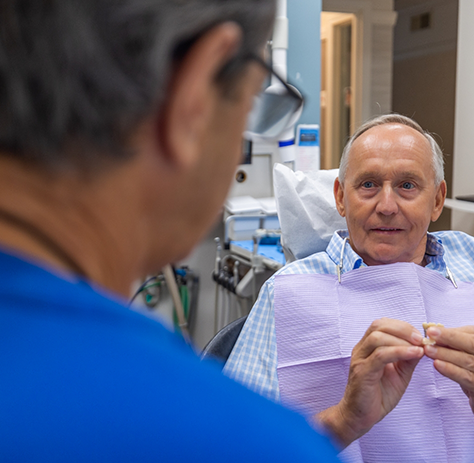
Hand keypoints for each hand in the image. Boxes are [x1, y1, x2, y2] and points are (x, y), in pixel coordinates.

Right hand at [316, 318, 423, 448]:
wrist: (361, 416)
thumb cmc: (378, 394)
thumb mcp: (399, 373)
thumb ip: (407, 359)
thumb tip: (422, 345)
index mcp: (367, 347)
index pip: (381, 325)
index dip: (402, 326)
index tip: (420, 335)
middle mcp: (361, 349)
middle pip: (378, 326)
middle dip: (402, 329)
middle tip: (421, 338)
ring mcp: (360, 360)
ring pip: (377, 338)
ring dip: (401, 339)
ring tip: (419, 347)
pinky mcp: (363, 372)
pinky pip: (380, 356)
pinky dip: (399, 352)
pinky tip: (414, 354)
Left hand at [424, 325, 473, 412]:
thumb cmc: (470, 358)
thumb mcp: (465, 343)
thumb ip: (454, 336)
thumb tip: (435, 331)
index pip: (470, 336)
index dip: (450, 333)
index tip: (431, 330)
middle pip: (471, 345)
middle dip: (449, 340)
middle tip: (429, 338)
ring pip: (466, 361)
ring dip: (445, 354)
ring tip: (428, 350)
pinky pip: (466, 377)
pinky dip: (451, 370)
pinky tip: (437, 364)